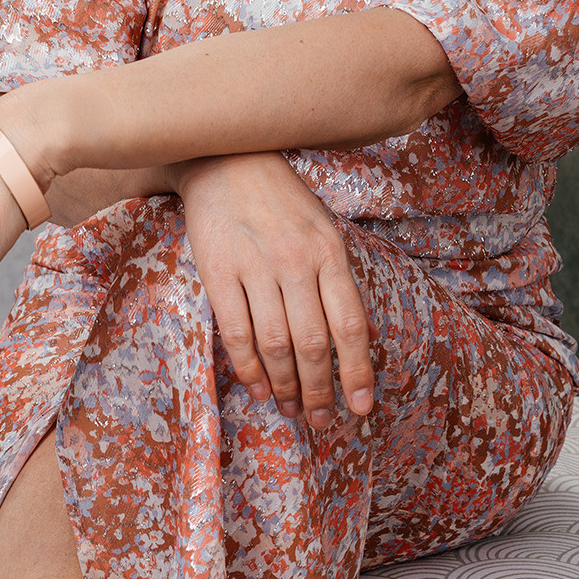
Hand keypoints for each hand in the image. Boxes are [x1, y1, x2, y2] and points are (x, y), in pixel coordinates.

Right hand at [173, 152, 374, 428]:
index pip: (350, 325)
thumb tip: (349, 342)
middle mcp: (297, 260)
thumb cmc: (281, 199)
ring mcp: (256, 265)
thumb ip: (334, 279)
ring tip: (291, 409)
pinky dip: (249, 368)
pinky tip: (258, 386)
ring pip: (276, 345)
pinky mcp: (218, 271)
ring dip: (285, 387)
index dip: (357, 372)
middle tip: (320, 419)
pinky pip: (237, 332)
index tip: (360, 408)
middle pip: (313, 344)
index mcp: (330, 251)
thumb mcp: (321, 228)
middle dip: (320, 390)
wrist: (225, 158)